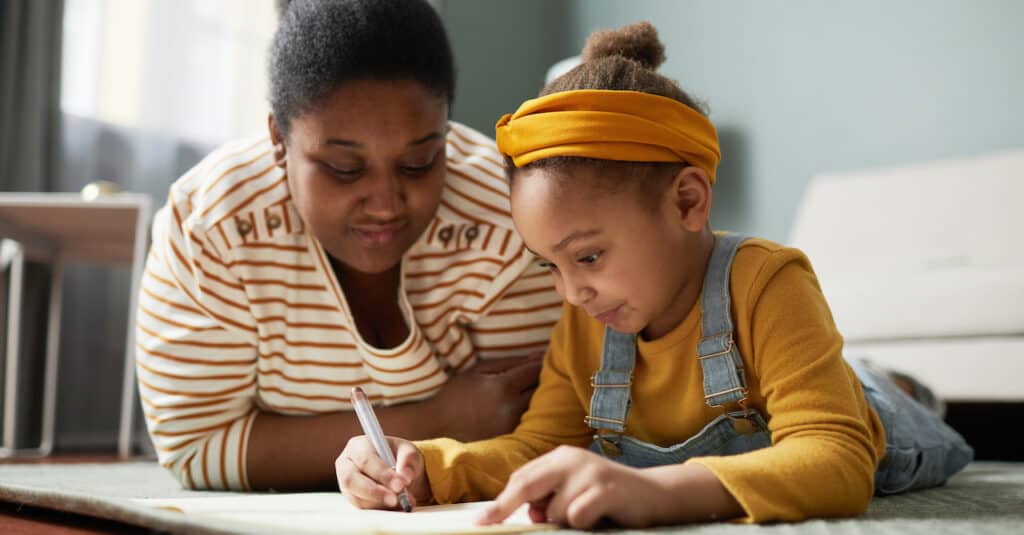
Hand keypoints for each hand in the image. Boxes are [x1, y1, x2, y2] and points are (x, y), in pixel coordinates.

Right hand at [335, 435, 430, 509]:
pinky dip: (381, 509)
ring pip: (357, 498)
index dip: (381, 473)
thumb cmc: (400, 457)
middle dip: (375, 492)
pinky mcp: (352, 499)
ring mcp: (346, 484)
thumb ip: (408, 459)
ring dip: (381, 503)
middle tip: (396, 499)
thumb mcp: (408, 451)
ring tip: (403, 501)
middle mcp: (346, 464)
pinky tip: (396, 505)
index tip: (400, 484)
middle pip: (351, 480)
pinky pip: (363, 508)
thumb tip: (405, 476)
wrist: (399, 471)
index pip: (365, 459)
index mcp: (358, 446)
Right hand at [431, 353, 543, 441]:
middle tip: (538, 372)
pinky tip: (522, 405)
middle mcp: (511, 408)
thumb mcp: (479, 370)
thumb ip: (510, 362)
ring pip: (539, 406)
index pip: (535, 370)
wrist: (439, 425)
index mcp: (503, 387)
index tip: (543, 357)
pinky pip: (530, 419)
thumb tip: (538, 357)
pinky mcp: (512, 437)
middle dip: (543, 378)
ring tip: (530, 388)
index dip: (542, 362)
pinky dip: (530, 410)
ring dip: (539, 395)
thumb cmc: (458, 393)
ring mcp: (513, 425)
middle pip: (543, 389)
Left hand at [475, 446, 666, 528]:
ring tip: (587, 515)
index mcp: (560, 457)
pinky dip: (584, 524)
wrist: (654, 494)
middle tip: (488, 523)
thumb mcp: (573, 492)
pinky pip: (576, 516)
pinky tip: (599, 517)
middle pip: (527, 485)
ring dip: (565, 522)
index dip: (501, 501)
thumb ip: (549, 498)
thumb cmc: (607, 497)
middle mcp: (571, 459)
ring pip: (554, 510)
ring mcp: (588, 472)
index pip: (521, 478)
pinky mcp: (604, 488)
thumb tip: (528, 512)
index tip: (483, 520)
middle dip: (506, 507)